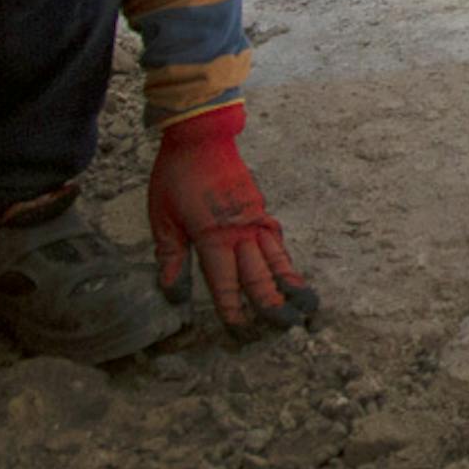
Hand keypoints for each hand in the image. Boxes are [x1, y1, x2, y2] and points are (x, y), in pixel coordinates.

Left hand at [148, 103, 316, 332]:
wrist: (202, 136)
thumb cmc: (177, 176)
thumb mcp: (162, 217)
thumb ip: (170, 256)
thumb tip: (174, 294)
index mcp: (213, 237)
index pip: (227, 283)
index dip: (234, 310)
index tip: (241, 332)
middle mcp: (240, 232)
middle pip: (261, 274)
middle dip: (273, 303)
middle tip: (286, 327)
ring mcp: (255, 218)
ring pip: (277, 256)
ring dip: (290, 282)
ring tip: (306, 303)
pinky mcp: (259, 207)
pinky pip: (276, 238)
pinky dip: (285, 256)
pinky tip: (288, 267)